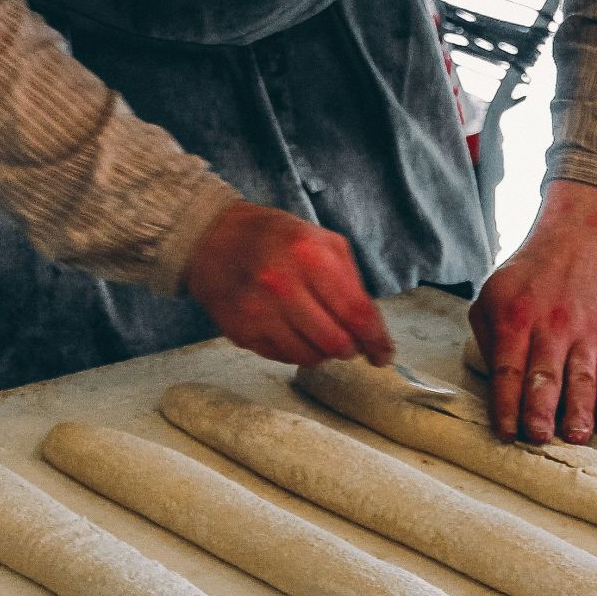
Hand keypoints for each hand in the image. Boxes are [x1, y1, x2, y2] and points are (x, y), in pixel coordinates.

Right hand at [185, 200, 393, 366]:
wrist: (212, 238)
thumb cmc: (275, 238)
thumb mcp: (322, 241)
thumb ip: (351, 282)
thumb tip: (372, 328)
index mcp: (309, 256)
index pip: (356, 313)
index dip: (376, 340)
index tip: (383, 353)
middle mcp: (282, 285)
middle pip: (336, 342)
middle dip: (351, 348)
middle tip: (351, 343)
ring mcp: (258, 311)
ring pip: (310, 357)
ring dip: (323, 352)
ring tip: (318, 332)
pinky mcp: (241, 331)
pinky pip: (283, 357)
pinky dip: (296, 349)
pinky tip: (291, 329)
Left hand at [470, 181, 596, 443]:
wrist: (576, 240)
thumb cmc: (526, 278)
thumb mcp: (491, 297)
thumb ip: (489, 341)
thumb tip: (495, 388)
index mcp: (514, 320)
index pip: (508, 371)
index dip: (506, 406)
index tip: (506, 434)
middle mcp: (550, 327)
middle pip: (544, 378)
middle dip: (541, 412)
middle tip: (538, 439)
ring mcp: (584, 332)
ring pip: (582, 378)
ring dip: (580, 411)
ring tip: (576, 438)